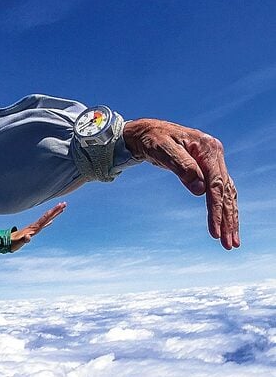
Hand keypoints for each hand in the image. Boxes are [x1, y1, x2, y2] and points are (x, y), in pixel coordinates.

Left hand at [10, 202, 65, 251]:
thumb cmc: (14, 242)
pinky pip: (43, 225)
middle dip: (56, 210)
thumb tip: (28, 237)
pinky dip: (48, 222)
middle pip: (47, 216)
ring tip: (61, 209)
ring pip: (46, 219)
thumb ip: (24, 239)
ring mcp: (34, 227)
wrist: (7, 241)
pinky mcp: (33, 231)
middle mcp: (35, 226)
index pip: (46, 218)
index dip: (53, 212)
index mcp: (34, 227)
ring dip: (54, 214)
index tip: (60, 206)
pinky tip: (52, 221)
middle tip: (65, 203)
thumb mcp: (19, 242)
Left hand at [123, 119, 238, 249]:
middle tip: (229, 245)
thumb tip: (200, 191)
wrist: (147, 132)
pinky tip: (224, 223)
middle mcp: (215, 155)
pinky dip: (222, 208)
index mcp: (208, 149)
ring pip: (226, 194)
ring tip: (230, 242)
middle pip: (226, 192)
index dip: (216, 209)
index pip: (216, 185)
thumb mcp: (162, 150)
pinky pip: (219, 191)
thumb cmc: (153, 139)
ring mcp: (213, 161)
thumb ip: (181, 167)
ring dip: (229, 218)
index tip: (216, 231)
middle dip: (228, 219)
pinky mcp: (207, 168)